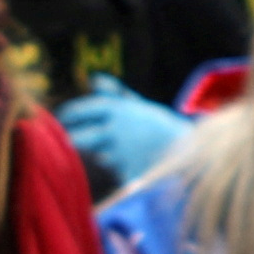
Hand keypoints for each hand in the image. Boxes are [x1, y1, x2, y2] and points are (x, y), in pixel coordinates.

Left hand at [57, 79, 191, 187]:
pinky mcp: (127, 174)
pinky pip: (115, 170)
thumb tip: (93, 78)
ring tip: (117, 150)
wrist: (192, 153)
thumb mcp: (140, 105)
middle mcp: (115, 131)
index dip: (68, 114)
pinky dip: (120, 167)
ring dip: (102, 153)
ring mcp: (120, 154)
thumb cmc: (162, 127)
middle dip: (72, 139)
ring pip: (97, 155)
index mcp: (117, 109)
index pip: (81, 110)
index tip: (61, 116)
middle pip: (77, 138)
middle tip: (70, 139)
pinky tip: (133, 163)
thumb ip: (115, 94)